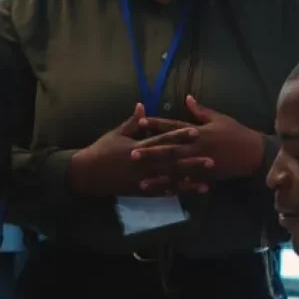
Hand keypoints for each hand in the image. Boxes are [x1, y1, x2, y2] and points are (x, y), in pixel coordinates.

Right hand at [67, 104, 214, 197]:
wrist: (87, 173)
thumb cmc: (102, 150)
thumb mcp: (116, 133)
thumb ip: (133, 122)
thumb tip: (143, 105)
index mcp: (138, 146)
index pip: (162, 139)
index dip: (180, 135)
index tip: (196, 131)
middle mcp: (143, 163)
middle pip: (171, 162)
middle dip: (192, 161)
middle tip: (211, 159)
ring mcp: (142, 179)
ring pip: (169, 180)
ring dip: (189, 181)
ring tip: (207, 182)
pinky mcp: (140, 190)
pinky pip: (160, 192)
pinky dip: (175, 192)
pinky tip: (188, 193)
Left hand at [133, 95, 266, 190]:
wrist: (254, 153)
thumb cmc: (236, 133)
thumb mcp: (219, 118)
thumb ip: (200, 111)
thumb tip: (187, 98)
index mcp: (197, 131)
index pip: (173, 126)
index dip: (156, 124)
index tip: (140, 122)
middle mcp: (196, 147)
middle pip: (169, 149)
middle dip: (150, 152)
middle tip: (131, 154)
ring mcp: (200, 163)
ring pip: (175, 170)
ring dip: (157, 175)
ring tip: (140, 181)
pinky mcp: (205, 176)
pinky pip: (188, 183)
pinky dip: (175, 188)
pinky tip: (162, 193)